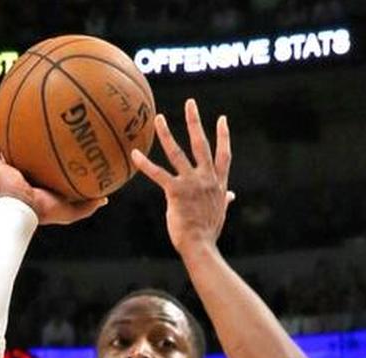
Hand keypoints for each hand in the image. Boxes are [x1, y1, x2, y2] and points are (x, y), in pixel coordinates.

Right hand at [0, 111, 106, 224]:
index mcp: (37, 182)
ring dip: (4, 128)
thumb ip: (89, 204)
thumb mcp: (73, 209)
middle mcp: (21, 174)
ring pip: (4, 144)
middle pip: (23, 150)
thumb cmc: (47, 212)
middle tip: (32, 117)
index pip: (41, 163)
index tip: (55, 135)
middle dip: (26, 136)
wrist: (24, 212)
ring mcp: (7, 169)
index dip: (46, 150)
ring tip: (6, 108)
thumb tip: (105, 199)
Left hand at [129, 99, 234, 254]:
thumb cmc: (208, 232)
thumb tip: (231, 196)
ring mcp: (191, 183)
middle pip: (201, 144)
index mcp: (218, 183)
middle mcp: (206, 179)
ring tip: (158, 118)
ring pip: (177, 153)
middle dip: (195, 122)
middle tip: (190, 103)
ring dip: (166, 134)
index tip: (222, 119)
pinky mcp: (176, 191)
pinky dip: (145, 164)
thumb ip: (224, 200)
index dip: (223, 136)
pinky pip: (158, 174)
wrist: (200, 245)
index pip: (223, 154)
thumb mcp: (220, 212)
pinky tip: (134, 153)